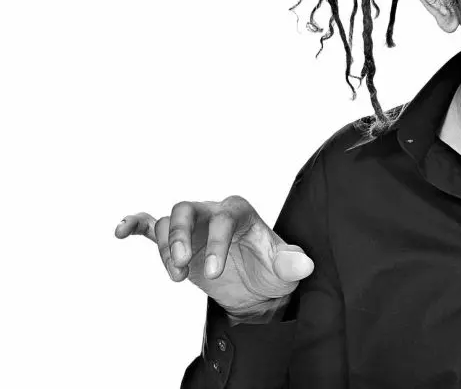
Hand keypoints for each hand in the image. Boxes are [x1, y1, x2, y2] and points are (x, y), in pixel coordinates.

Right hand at [115, 195, 313, 319]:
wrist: (255, 286)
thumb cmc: (270, 270)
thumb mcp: (284, 270)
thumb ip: (291, 264)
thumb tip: (305, 264)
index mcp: (239, 212)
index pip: (223, 217)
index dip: (216, 242)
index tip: (213, 272)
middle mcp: (213, 212)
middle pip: (187, 208)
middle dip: (179, 235)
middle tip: (181, 266)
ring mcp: (193, 225)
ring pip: (168, 221)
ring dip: (164, 247)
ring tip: (176, 277)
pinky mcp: (178, 240)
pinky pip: (150, 224)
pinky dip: (134, 224)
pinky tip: (120, 232)